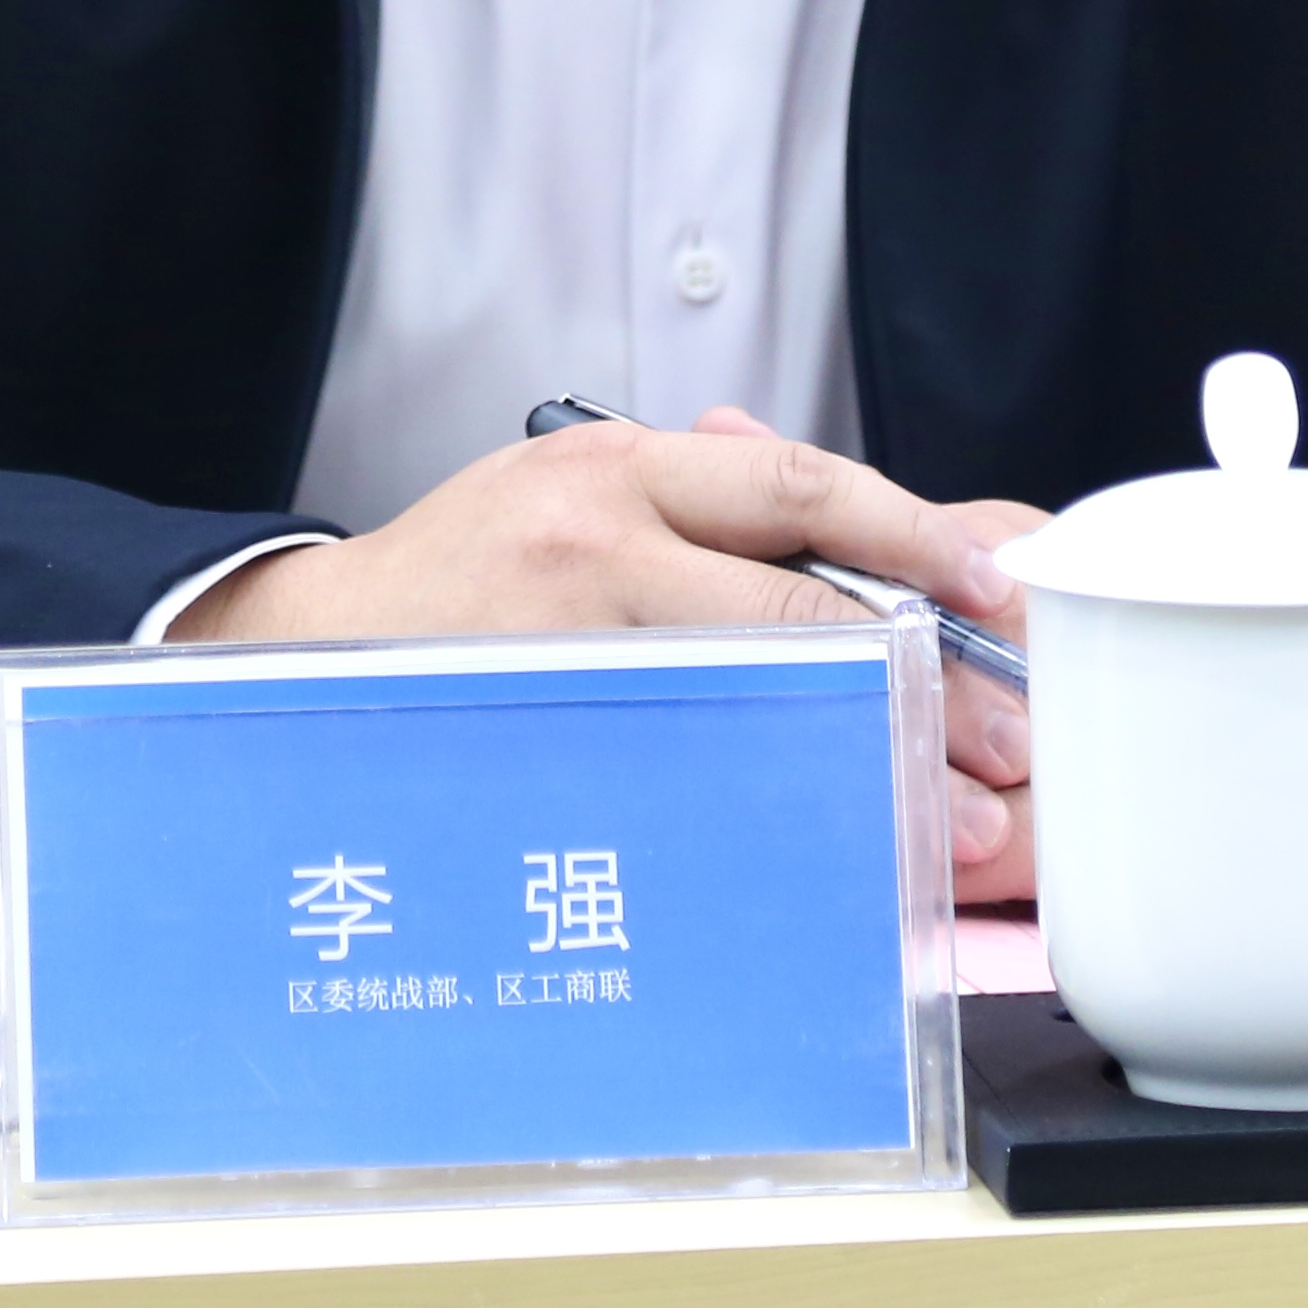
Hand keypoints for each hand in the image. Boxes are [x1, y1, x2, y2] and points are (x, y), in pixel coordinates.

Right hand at [175, 403, 1048, 897]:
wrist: (300, 642)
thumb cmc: (467, 579)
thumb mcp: (578, 499)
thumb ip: (704, 520)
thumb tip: (877, 570)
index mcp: (624, 466)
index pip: (805, 485)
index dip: (918, 537)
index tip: (1002, 592)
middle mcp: (595, 530)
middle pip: (797, 598)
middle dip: (921, 673)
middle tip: (1007, 738)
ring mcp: (559, 631)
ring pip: (751, 689)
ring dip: (865, 751)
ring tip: (942, 813)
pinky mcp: (536, 719)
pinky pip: (677, 764)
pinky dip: (761, 800)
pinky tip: (819, 842)